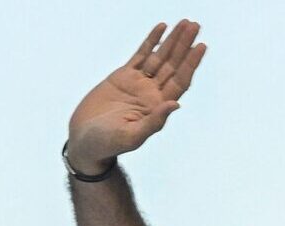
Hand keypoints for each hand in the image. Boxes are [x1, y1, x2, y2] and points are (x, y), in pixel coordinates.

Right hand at [66, 20, 204, 173]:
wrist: (84, 140)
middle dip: (184, 45)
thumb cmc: (107, 144)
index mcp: (157, 107)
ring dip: (172, 40)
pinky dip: (151, 41)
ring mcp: (138, 83)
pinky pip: (141, 54)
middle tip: (195, 25)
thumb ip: (154, 122)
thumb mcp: (132, 136)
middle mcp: (152, 93)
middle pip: (173, 65)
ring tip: (185, 23)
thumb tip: (176, 104)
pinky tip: (162, 28)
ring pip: (159, 57)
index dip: (191, 63)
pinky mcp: (123, 76)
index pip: (180, 81)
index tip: (200, 46)